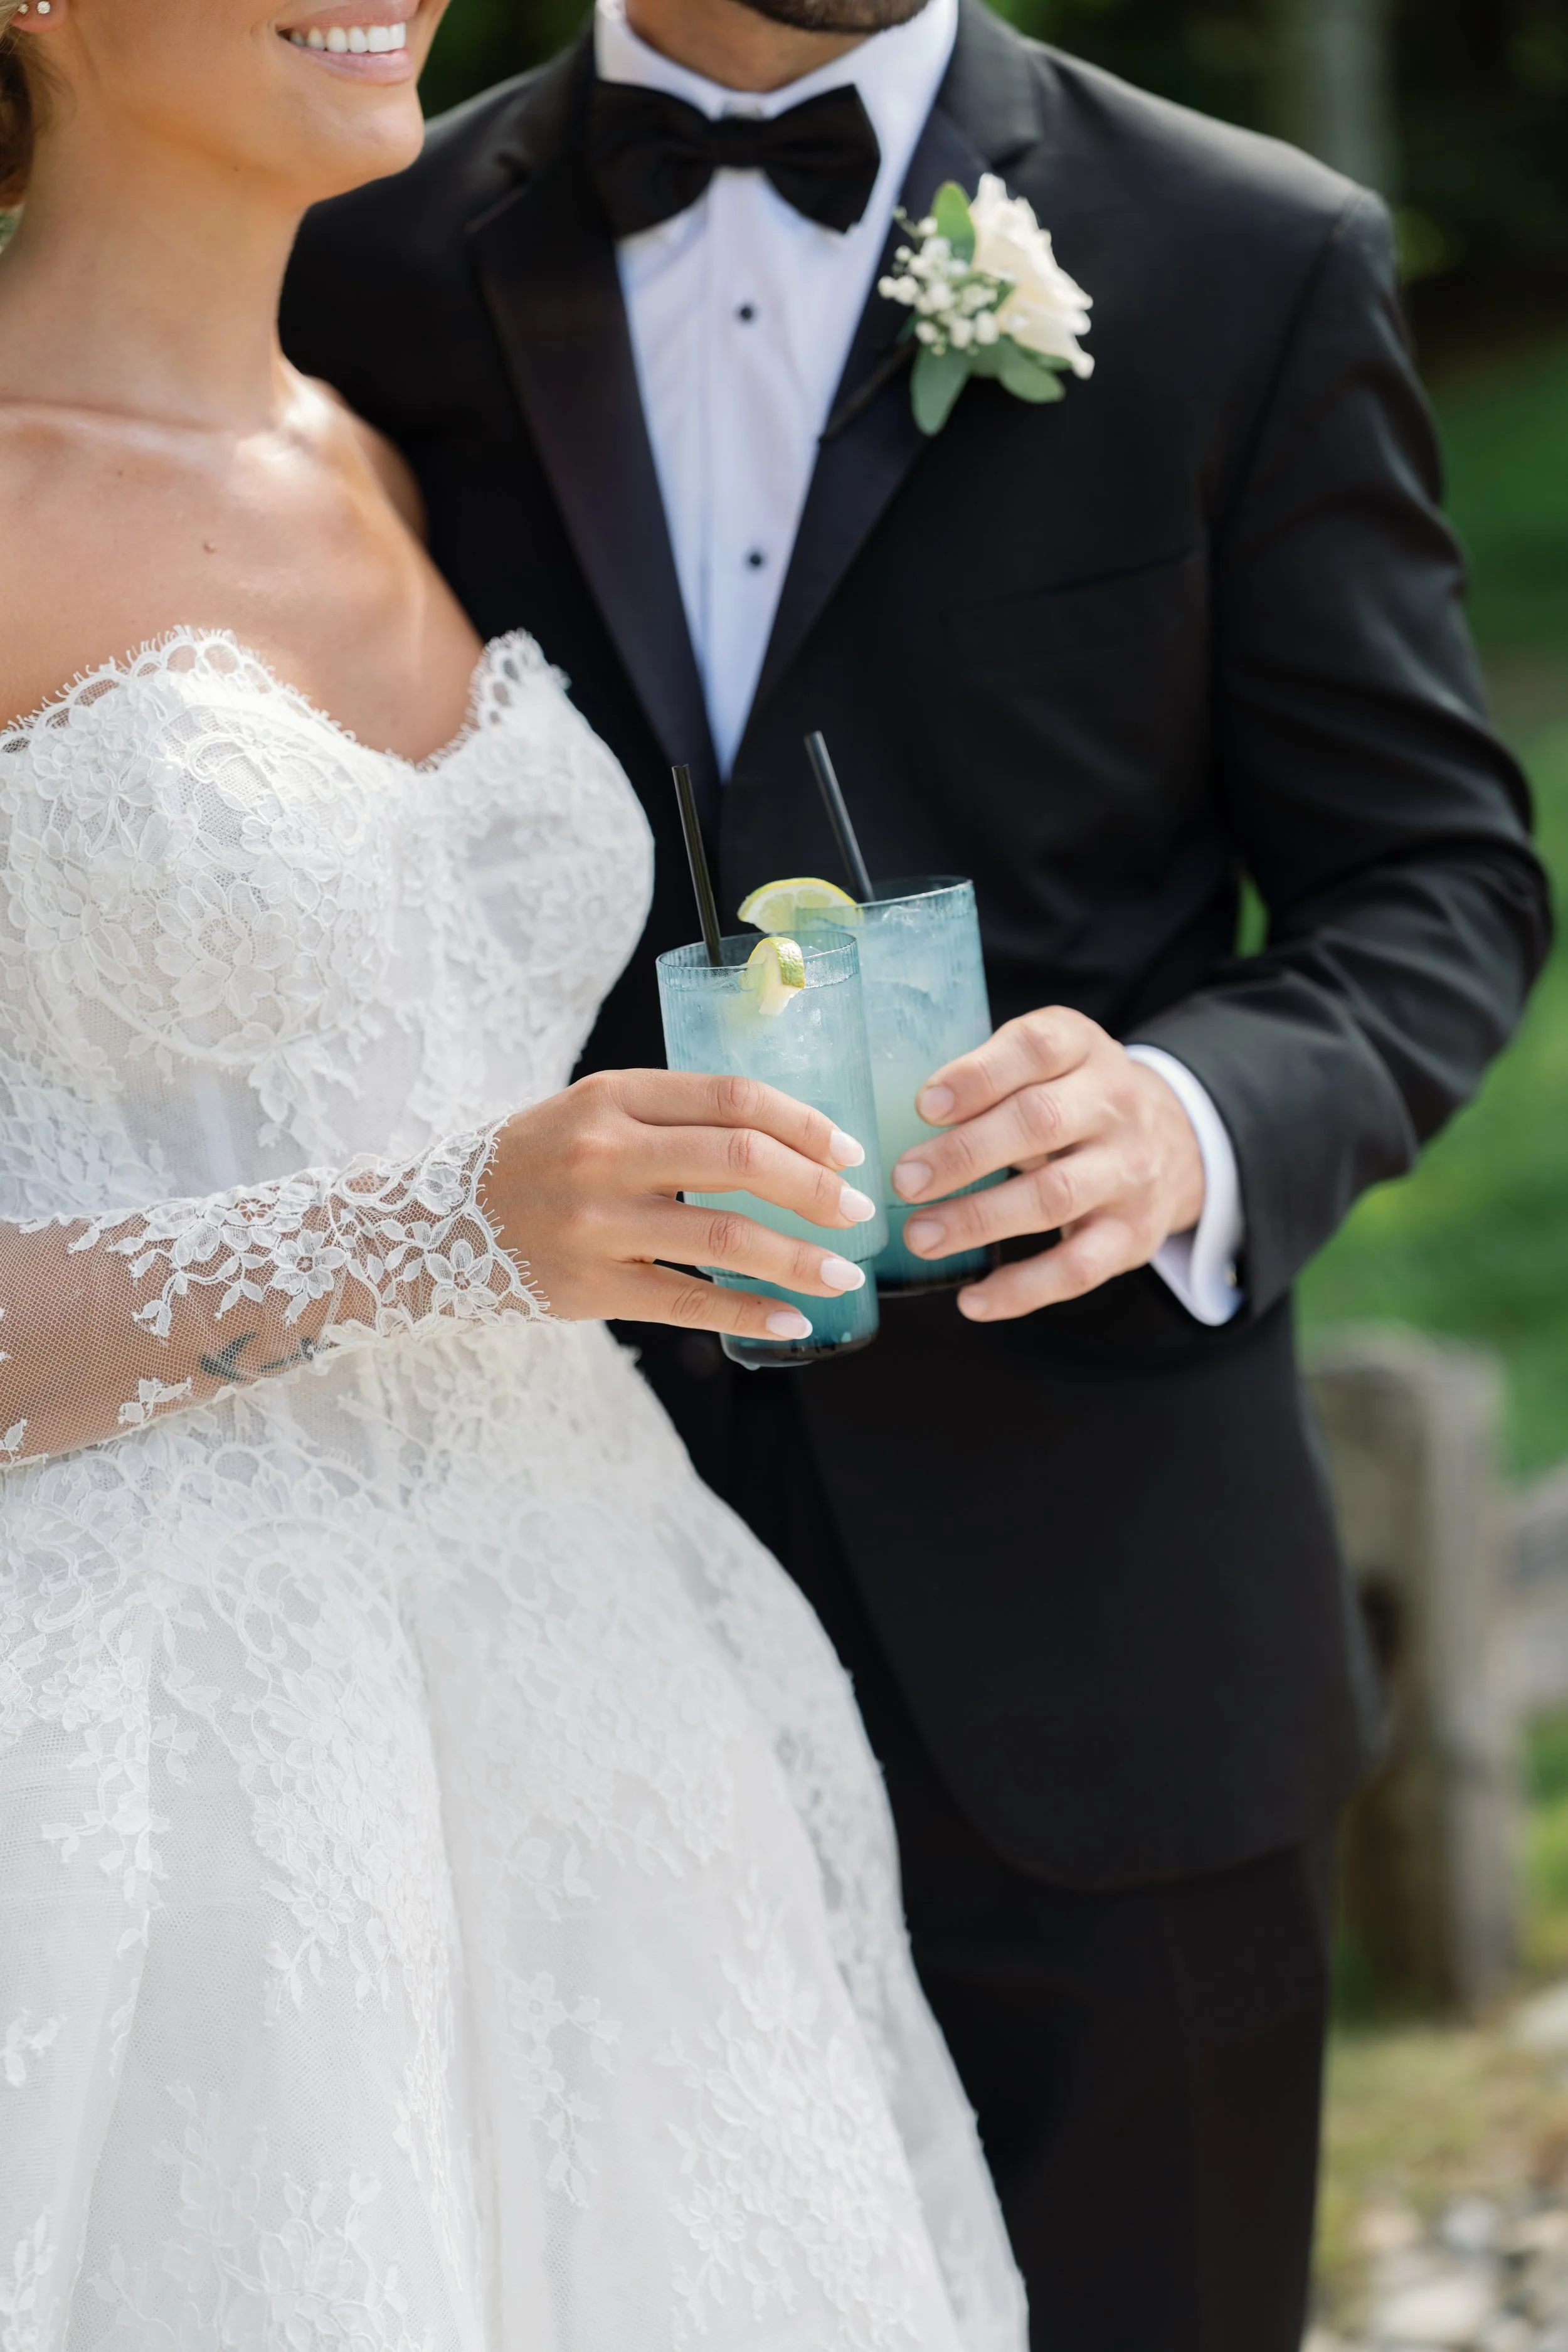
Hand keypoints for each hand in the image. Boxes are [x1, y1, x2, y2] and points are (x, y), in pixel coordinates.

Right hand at [480, 1069, 877, 1343]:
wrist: (433, 1225)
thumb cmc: (537, 1162)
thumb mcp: (592, 1112)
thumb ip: (673, 1116)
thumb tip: (784, 1139)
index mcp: (613, 1096)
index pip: (733, 1099)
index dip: (805, 1124)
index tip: (848, 1151)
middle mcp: (605, 1153)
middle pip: (741, 1161)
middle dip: (817, 1189)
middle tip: (859, 1211)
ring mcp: (596, 1223)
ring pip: (726, 1236)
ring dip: (799, 1258)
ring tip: (842, 1273)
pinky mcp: (590, 1287)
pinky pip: (689, 1301)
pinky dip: (750, 1313)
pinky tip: (795, 1322)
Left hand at [890, 1008, 1205, 1321]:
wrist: (1176, 1142)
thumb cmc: (1074, 1097)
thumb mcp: (1046, 1062)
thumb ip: (989, 1075)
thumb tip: (905, 1120)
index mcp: (1083, 1048)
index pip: (1037, 1048)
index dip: (979, 1076)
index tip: (924, 1106)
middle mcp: (1114, 1105)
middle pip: (1041, 1123)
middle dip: (964, 1154)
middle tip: (904, 1181)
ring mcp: (1129, 1172)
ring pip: (1055, 1197)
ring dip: (980, 1220)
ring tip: (921, 1235)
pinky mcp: (1133, 1234)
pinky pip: (1077, 1268)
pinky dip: (1022, 1290)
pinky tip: (973, 1301)